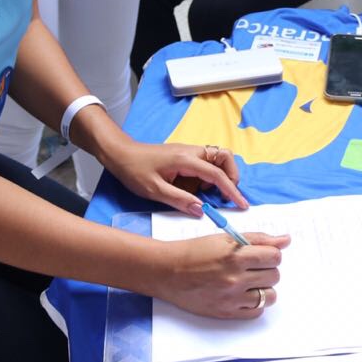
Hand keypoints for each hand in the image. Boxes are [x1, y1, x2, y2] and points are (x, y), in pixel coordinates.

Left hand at [109, 141, 247, 213]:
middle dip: (232, 176)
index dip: (232, 190)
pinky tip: (197, 187)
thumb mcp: (154, 190)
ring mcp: (189, 151)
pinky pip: (207, 161)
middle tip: (225, 195)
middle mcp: (192, 151)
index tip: (241, 204)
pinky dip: (210, 174)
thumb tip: (202, 210)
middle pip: (225, 156)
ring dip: (221, 174)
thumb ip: (179, 200)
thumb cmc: (134, 171)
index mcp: (185, 160)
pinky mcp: (185, 154)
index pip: (217, 174)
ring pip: (218, 157)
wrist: (120, 153)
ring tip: (209, 193)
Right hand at [156, 231, 290, 318]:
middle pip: (274, 276)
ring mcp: (231, 298)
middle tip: (254, 266)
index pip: (274, 256)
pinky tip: (245, 294)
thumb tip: (286, 240)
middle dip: (268, 269)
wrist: (168, 271)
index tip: (263, 254)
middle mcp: (235, 278)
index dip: (272, 253)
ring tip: (251, 281)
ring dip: (265, 287)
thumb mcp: (226, 238)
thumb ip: (258, 238)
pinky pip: (256, 311)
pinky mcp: (226, 312)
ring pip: (270, 295)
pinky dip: (256, 303)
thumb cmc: (196, 251)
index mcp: (235, 255)